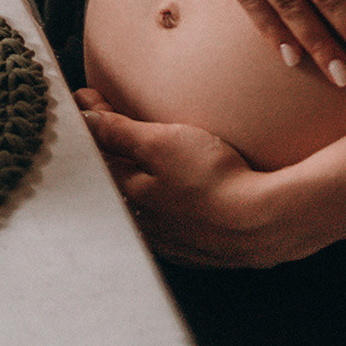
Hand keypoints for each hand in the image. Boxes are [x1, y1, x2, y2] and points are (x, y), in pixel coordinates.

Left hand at [76, 90, 306, 266]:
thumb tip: (84, 118)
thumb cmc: (210, 178)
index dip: (95, 121)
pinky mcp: (196, 249)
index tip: (88, 96)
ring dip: (137, 178)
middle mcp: (143, 223)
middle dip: (112, 150)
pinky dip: (164, 202)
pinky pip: (170, 222)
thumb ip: (120, 132)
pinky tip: (174, 194)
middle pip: (118, 179)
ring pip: (143, 204)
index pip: (100, 153)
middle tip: (108, 119)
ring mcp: (170, 240)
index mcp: (129, 195)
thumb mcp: (161, 143)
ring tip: (136, 155)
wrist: (260, 223)